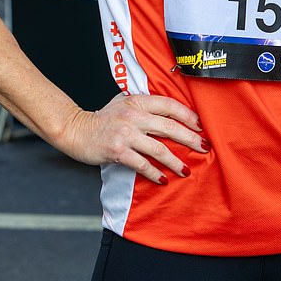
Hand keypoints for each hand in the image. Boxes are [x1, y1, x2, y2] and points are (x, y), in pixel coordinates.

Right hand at [61, 93, 209, 183]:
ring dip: (175, 161)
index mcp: (137, 101)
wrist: (76, 130)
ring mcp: (125, 133)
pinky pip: (142, 164)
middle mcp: (133, 115)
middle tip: (204, 147)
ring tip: (185, 170)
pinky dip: (154, 173)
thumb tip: (169, 113)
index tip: (200, 126)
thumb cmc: (102, 118)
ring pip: (158, 148)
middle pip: (170, 127)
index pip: (169, 105)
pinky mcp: (117, 151)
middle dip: (190, 138)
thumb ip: (143, 105)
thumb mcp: (122, 102)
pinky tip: (163, 179)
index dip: (188, 115)